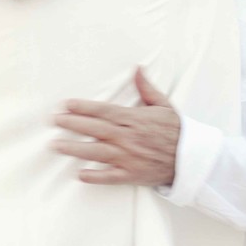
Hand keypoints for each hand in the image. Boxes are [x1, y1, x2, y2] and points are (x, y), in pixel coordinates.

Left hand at [53, 68, 180, 186]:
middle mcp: (129, 137)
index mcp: (134, 119)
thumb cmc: (176, 130)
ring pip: (97, 152)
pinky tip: (80, 174)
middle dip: (72, 124)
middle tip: (54, 120)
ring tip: (56, 145)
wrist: (191, 157)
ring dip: (75, 148)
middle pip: (95, 129)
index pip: (103, 111)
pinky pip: (110, 176)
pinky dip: (95, 176)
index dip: (83, 107)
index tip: (66, 104)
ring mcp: (129, 157)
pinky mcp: (132, 174)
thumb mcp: (163, 105)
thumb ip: (147, 88)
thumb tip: (138, 69)